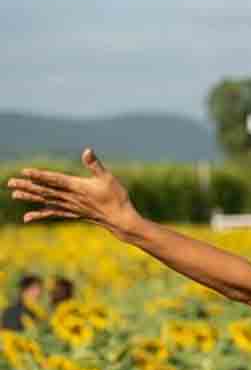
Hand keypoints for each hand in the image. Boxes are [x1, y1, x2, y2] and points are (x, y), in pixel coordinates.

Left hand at [7, 148, 141, 239]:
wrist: (120, 219)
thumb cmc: (116, 197)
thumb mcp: (108, 178)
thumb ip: (95, 165)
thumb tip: (87, 150)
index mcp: (77, 187)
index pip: (55, 179)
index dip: (39, 175)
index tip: (25, 172)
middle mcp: (70, 198)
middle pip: (45, 191)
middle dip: (27, 186)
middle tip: (10, 183)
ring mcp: (70, 207)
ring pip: (46, 201)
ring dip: (29, 198)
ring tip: (14, 195)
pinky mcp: (72, 213)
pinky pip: (52, 213)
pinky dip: (39, 214)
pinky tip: (27, 218)